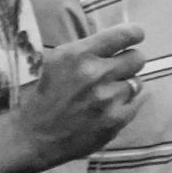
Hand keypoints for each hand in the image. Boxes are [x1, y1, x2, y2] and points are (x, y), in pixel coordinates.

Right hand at [17, 22, 145, 169]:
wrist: (33, 138)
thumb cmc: (45, 95)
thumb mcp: (58, 61)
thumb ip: (88, 49)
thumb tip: (120, 39)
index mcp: (79, 55)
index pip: (123, 34)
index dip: (135, 34)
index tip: (136, 36)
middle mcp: (95, 74)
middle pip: (137, 58)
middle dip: (129, 62)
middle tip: (117, 71)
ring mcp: (107, 99)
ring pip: (137, 82)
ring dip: (126, 86)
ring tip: (107, 94)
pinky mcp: (115, 121)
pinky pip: (138, 102)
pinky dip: (129, 103)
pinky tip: (113, 107)